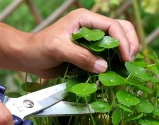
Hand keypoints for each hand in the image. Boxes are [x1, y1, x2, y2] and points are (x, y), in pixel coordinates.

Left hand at [20, 8, 139, 77]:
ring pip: (117, 41)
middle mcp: (91, 26)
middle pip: (121, 29)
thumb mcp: (59, 49)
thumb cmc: (39, 48)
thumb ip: (81, 57)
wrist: (28, 56)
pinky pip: (107, 54)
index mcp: (84, 19)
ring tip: (125, 67)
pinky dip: (114, 62)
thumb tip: (104, 67)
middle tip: (130, 61)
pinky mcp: (89, 52)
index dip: (123, 41)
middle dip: (129, 44)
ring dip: (124, 52)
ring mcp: (91, 39)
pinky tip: (115, 71)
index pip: (112, 25)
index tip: (126, 58)